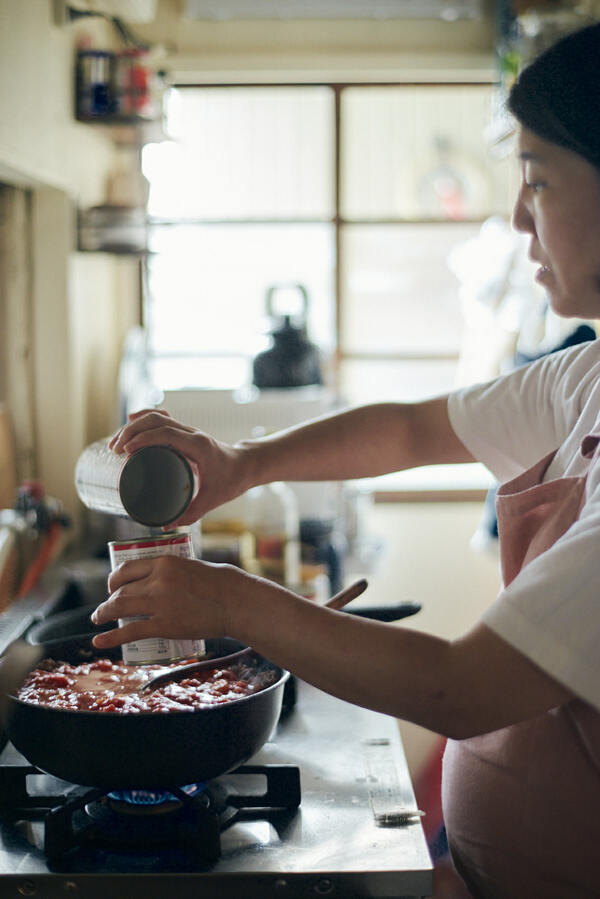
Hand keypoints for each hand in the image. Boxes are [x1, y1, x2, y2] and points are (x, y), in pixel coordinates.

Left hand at [91, 556, 242, 649]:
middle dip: (108, 600)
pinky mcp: (165, 625)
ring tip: (98, 619)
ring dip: (104, 614)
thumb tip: (154, 582)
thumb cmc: (219, 583)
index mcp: (164, 562)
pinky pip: (131, 631)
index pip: (126, 569)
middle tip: (105, 608)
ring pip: (120, 607)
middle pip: (121, 590)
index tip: (112, 587)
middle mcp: (158, 580)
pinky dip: (112, 637)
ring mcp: (160, 603)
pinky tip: (100, 641)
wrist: (234, 601)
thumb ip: (169, 572)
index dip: (114, 580)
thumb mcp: (190, 566)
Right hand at [109, 409, 246, 525]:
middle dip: (132, 432)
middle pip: (157, 421)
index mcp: (198, 445)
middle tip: (115, 450)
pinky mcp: (184, 432)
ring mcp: (187, 430)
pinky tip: (130, 423)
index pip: (167, 433)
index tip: (126, 451)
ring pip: (157, 417)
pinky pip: (162, 418)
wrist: (245, 466)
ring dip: (134, 425)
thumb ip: (190, 514)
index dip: (144, 438)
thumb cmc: (231, 481)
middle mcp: (191, 433)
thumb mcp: (212, 500)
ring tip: (116, 444)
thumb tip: (164, 526)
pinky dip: (145, 418)